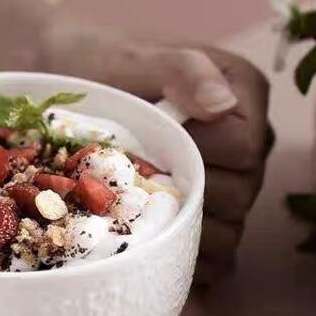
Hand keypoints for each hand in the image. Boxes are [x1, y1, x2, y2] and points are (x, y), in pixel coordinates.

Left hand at [47, 29, 271, 282]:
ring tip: (132, 221)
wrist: (67, 77)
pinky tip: (145, 249)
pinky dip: (182, 256)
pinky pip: (215, 254)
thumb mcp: (134, 59)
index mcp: (243, 94)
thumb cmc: (101, 66)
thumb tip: (221, 103)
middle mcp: (249, 140)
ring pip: (229, 230)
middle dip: (182, 198)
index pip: (243, 148)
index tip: (148, 152)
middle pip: (239, 196)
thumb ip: (181, 70)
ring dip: (180, 233)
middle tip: (130, 190)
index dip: (197, 158)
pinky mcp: (209, 212)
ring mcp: (232, 180)